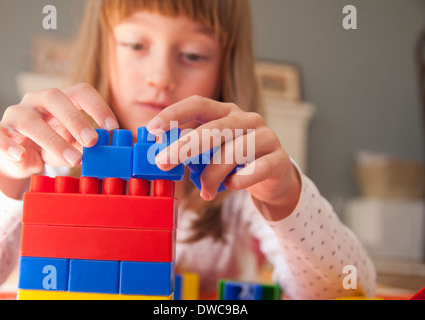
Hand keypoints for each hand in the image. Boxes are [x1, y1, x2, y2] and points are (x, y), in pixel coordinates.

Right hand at [0, 83, 118, 179]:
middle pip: (54, 98)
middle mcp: (36, 101)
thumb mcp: (73, 144)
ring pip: (30, 121)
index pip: (81, 92)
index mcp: (60, 100)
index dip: (98, 107)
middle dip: (76, 120)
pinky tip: (21, 155)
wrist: (20, 157)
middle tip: (92, 141)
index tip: (113, 128)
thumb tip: (105, 151)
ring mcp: (15, 115)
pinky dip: (7, 145)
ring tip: (72, 159)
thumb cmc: (51, 144)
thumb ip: (86, 145)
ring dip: (53, 141)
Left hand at [146, 95, 300, 219]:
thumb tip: (159, 153)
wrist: (273, 177)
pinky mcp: (279, 159)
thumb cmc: (236, 162)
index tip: (152, 129)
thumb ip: (190, 148)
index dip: (174, 114)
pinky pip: (255, 170)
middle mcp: (247, 119)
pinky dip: (238, 181)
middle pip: (213, 128)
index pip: (198, 104)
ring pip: (233, 152)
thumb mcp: (211, 151)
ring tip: (204, 191)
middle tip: (163, 162)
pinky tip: (231, 185)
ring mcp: (266, 137)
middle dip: (184, 147)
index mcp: (227, 112)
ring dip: (212, 175)